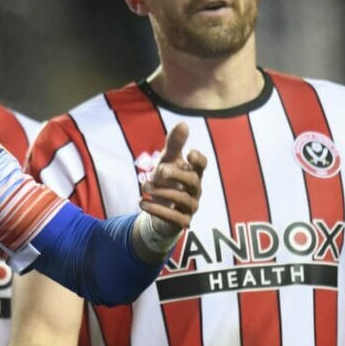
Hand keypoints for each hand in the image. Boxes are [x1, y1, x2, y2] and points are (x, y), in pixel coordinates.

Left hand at [140, 122, 206, 238]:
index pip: (202, 165)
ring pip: (182, 199)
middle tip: (160, 170)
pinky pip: (174, 217)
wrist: (158, 210)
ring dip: (161, 192)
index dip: (199, 160)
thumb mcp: (167, 161)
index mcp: (192, 173)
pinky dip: (157, 210)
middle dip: (177, 174)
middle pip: (193, 180)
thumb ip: (174, 144)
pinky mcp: (182, 222)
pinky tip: (142, 203)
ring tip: (144, 187)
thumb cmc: (166, 182)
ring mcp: (190, 206)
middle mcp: (195, 190)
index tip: (190, 153)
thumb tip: (183, 123)